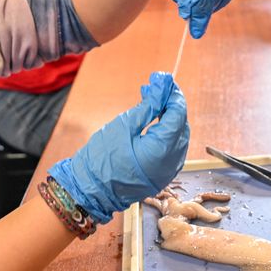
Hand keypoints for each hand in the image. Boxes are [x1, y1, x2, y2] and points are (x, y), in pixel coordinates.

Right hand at [49, 72, 189, 223]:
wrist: (90, 190)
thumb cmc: (102, 158)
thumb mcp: (124, 125)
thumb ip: (148, 106)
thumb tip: (162, 88)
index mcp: (163, 149)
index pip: (178, 113)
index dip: (171, 94)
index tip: (161, 80)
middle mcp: (172, 161)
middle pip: (181, 124)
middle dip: (170, 104)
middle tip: (154, 89)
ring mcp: (169, 170)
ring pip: (178, 136)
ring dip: (168, 117)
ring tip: (150, 102)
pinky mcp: (163, 174)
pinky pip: (172, 149)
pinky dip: (166, 133)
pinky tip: (153, 121)